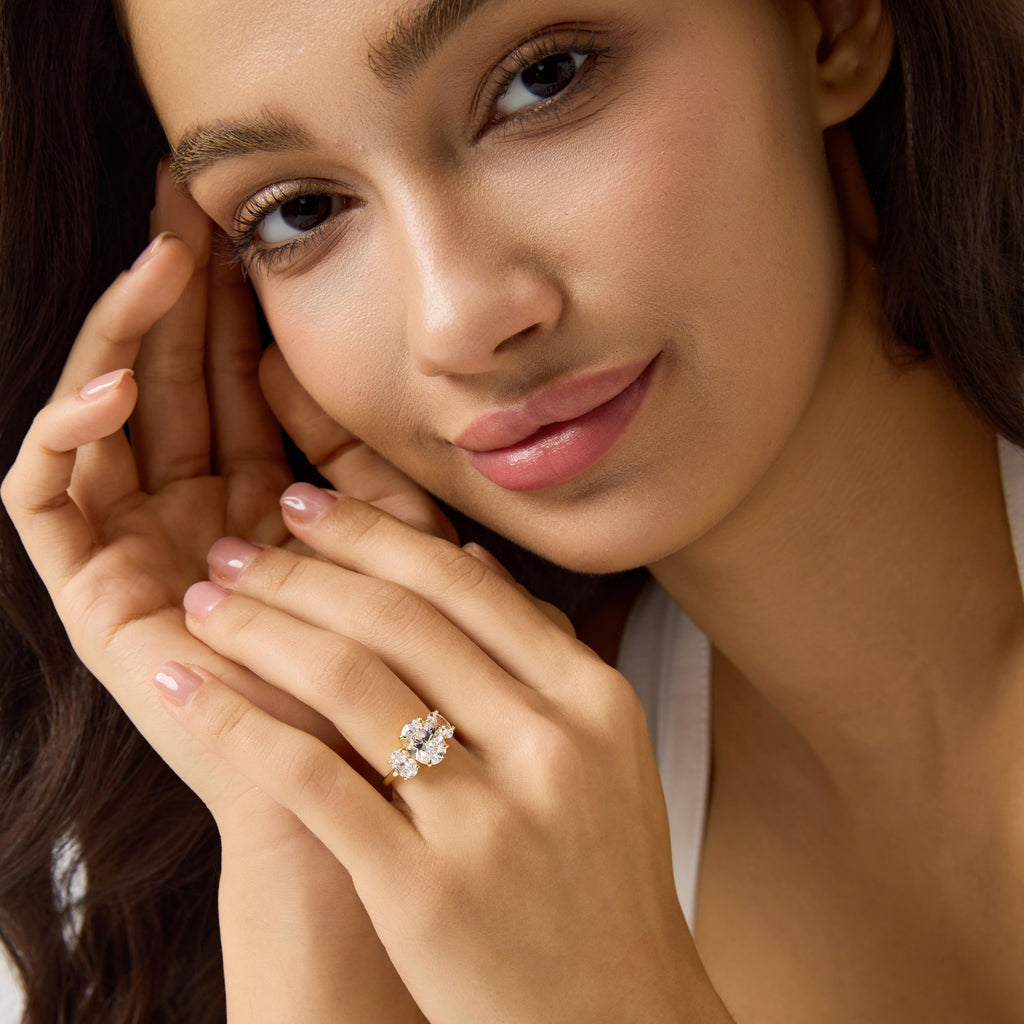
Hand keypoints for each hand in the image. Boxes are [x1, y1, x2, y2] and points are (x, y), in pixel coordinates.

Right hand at [1, 166, 434, 1020]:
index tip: (251, 228)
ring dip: (120, 339)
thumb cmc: (400, 664)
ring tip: (159, 265)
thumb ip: (357, 459)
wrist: (376, 786)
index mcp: (258, 500)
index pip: (227, 380)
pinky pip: (46, 496)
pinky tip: (119, 381)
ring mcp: (135, 552)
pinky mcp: (92, 597)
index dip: (233, 305)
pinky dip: (67, 430)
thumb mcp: (392, 538)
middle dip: (173, 295)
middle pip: (164, 382)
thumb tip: (303, 360)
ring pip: (100, 418)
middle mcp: (190, 516)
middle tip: (184, 202)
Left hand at [155, 486, 733, 1022]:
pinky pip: (312, 779)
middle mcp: (548, 744)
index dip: (371, 533)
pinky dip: (238, 722)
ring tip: (204, 604)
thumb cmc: (598, 882)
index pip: (462, 584)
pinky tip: (186, 687)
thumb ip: (542, 653)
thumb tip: (472, 559)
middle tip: (236, 549)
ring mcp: (488, 818)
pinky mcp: (423, 889)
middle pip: (398, 620)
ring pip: (348, 684)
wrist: (613, 1018)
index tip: (304, 506)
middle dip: (300, 572)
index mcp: (593, 699)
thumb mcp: (602, 755)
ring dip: (259, 631)